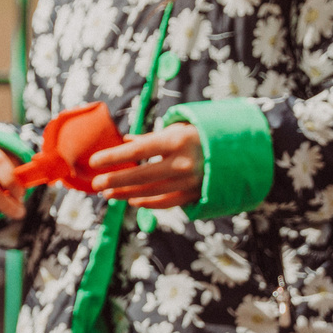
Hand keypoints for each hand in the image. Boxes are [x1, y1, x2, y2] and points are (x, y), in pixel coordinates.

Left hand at [87, 124, 203, 209]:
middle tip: (96, 184)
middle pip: (140, 175)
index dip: (114, 157)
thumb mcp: (177, 129)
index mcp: (176, 140)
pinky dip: (147, 202)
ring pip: (150, 192)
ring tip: (108, 194)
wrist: (238, 152)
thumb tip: (123, 142)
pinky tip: (132, 200)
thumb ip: (149, 139)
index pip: (137, 151)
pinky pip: (166, 202)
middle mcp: (182, 162)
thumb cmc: (200, 135)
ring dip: (126, 194)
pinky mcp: (194, 194)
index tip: (94, 161)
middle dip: (115, 180)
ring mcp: (189, 181)